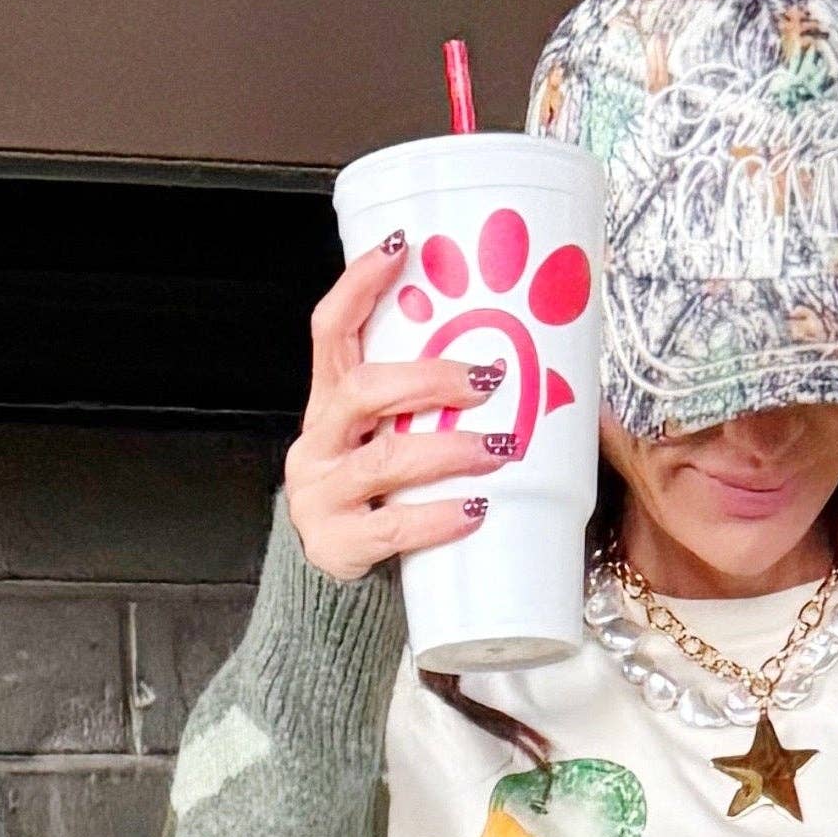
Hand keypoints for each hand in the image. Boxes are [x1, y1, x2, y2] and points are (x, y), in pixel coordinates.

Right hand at [282, 238, 509, 581]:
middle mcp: (318, 442)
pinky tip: (475, 511)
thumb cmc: (380, 504)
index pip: (330, 330)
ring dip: (448, 448)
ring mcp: (322, 494)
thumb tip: (519, 367)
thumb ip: (423, 411)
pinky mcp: (337, 545)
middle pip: (362, 388)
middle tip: (489, 378)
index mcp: (330, 406)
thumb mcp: (390, 444)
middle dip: (428, 377)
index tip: (401, 247)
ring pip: (382, 458)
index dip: (359, 285)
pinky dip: (437, 517)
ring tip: (500, 447)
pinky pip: (390, 527)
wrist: (335, 590)